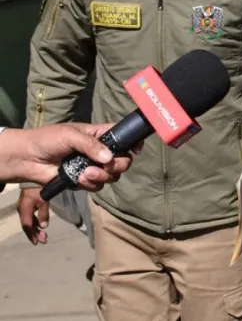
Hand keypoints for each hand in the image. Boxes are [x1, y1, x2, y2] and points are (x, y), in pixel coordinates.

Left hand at [1, 123, 134, 189]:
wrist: (27, 158)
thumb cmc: (47, 139)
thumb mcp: (70, 135)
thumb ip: (91, 145)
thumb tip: (108, 157)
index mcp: (98, 135)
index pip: (122, 136)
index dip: (133, 143)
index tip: (135, 150)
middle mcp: (99, 151)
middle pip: (123, 160)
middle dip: (117, 165)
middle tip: (106, 165)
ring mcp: (92, 166)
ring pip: (112, 175)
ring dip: (102, 176)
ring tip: (86, 174)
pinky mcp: (84, 180)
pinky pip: (98, 186)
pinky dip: (91, 184)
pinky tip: (79, 180)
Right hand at [18, 188, 49, 244]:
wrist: (35, 178)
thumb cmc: (40, 188)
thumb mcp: (44, 200)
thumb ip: (43, 213)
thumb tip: (43, 227)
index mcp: (24, 209)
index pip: (27, 225)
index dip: (32, 234)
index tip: (38, 242)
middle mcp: (21, 210)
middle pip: (27, 225)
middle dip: (35, 234)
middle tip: (43, 241)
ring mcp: (23, 208)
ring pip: (28, 222)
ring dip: (35, 229)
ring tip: (43, 236)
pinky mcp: (26, 206)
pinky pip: (30, 217)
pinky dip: (35, 223)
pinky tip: (40, 227)